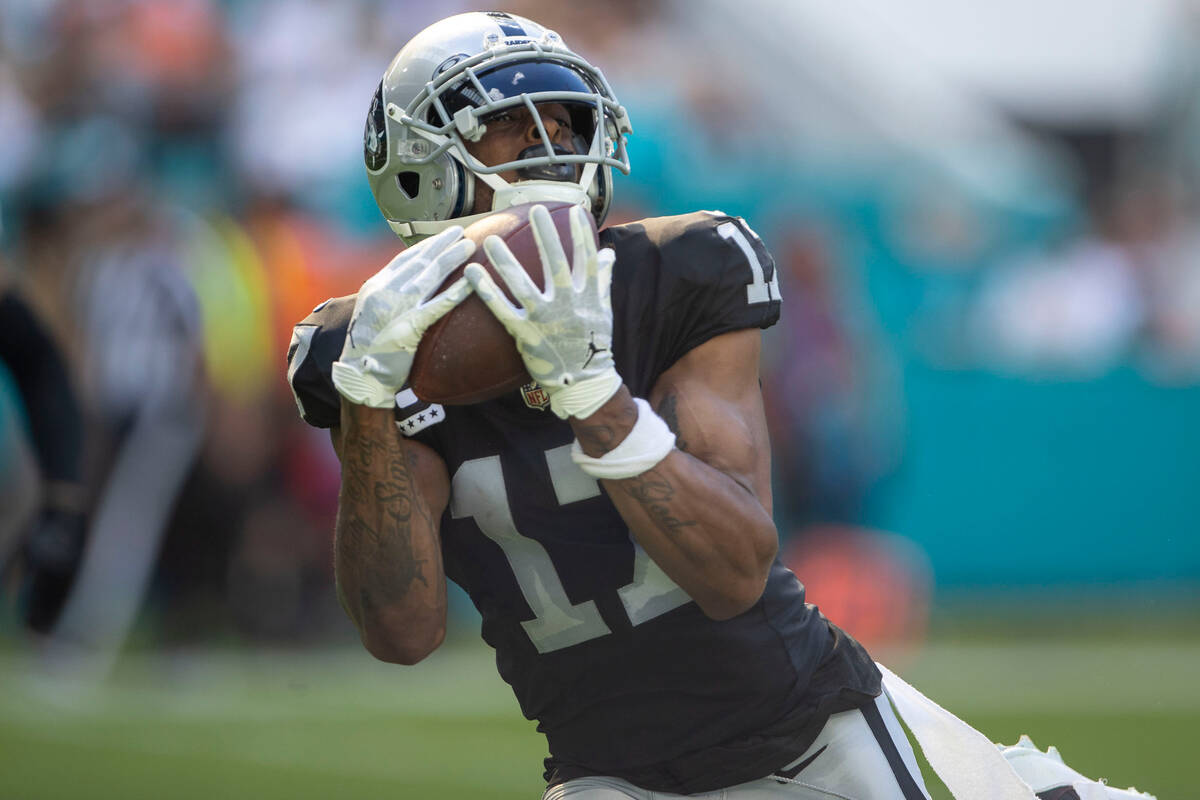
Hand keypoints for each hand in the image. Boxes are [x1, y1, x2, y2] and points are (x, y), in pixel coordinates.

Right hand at [332, 227, 475, 407]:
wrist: (358, 376)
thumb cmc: (369, 350)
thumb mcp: (372, 316)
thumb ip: (388, 299)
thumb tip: (407, 288)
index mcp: (376, 287)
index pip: (405, 259)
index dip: (426, 245)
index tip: (443, 236)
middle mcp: (384, 292)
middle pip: (419, 261)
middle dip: (442, 244)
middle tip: (461, 232)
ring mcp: (396, 308)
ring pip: (429, 276)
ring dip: (451, 258)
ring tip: (470, 246)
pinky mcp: (408, 327)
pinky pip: (436, 306)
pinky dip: (455, 292)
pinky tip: (471, 282)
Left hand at [464, 205, 621, 418]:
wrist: (583, 382)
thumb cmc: (593, 344)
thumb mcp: (604, 310)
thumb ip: (602, 279)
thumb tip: (609, 253)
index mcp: (587, 296)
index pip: (586, 258)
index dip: (581, 235)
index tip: (574, 211)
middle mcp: (567, 304)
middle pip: (556, 263)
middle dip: (546, 235)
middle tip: (536, 209)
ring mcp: (545, 319)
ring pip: (523, 284)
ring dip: (506, 260)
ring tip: (492, 239)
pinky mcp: (525, 333)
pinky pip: (502, 309)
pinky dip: (486, 291)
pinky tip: (472, 273)